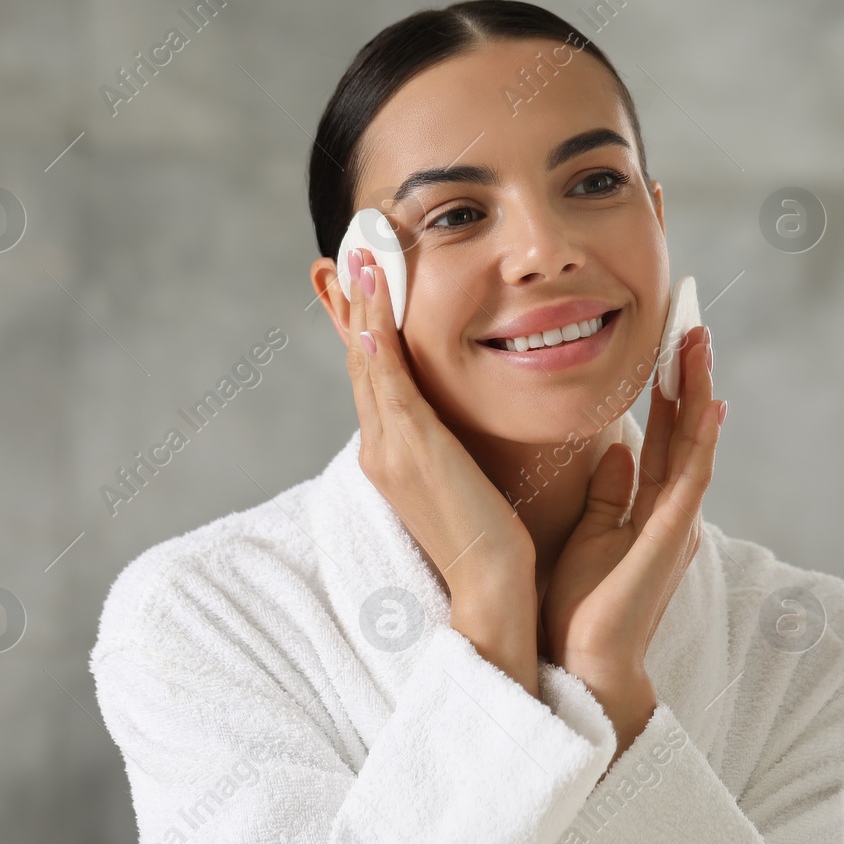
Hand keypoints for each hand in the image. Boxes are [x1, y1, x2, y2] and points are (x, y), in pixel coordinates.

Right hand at [340, 247, 538, 693]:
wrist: (491, 593)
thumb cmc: (494, 545)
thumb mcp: (471, 481)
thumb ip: (463, 447)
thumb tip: (474, 423)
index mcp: (395, 454)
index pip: (377, 377)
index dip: (366, 326)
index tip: (363, 282)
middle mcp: (382, 448)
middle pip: (362, 361)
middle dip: (354, 304)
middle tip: (349, 250)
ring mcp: (390, 449)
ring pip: (370, 363)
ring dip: (364, 305)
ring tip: (362, 254)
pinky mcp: (411, 451)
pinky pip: (390, 382)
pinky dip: (380, 340)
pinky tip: (377, 305)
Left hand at [540, 325, 723, 758]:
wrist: (583, 666)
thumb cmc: (580, 610)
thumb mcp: (589, 535)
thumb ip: (608, 496)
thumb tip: (617, 451)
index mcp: (647, 508)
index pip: (661, 434)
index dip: (665, 387)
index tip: (665, 339)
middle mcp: (669, 511)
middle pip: (683, 430)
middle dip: (687, 375)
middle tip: (691, 321)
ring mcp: (674, 524)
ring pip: (693, 445)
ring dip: (697, 392)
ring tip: (698, 342)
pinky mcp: (669, 540)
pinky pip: (689, 480)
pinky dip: (699, 441)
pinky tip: (707, 405)